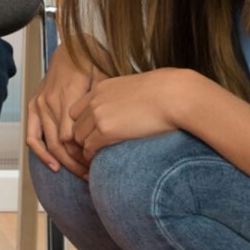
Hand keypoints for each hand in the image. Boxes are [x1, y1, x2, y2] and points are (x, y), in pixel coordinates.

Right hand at [26, 45, 97, 176]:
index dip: (84, 154)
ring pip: (49, 143)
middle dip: (76, 164)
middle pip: (60, 144)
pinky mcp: (34, 106)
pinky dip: (40, 153)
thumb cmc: (91, 60)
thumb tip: (109, 126)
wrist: (72, 47)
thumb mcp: (104, 75)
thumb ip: (102, 100)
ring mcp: (39, 105)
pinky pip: (32, 136)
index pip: (71, 136)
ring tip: (78, 173)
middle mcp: (50, 102)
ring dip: (63, 162)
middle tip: (91, 176)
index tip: (98, 163)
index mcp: (66, 95)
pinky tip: (53, 165)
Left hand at [70, 69, 201, 156]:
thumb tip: (128, 109)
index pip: (77, 109)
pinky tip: (99, 161)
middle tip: (92, 151)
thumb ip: (123, 98)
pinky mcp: (106, 131)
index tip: (93, 134)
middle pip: (75, 125)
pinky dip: (91, 157)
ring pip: (79, 138)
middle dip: (81, 139)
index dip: (83, 124)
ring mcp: (98, 115)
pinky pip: (89, 148)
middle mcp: (95, 100)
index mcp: (101, 88)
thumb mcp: (136, 88)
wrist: (174, 95)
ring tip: (95, 158)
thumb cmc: (165, 92)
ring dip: (85, 149)